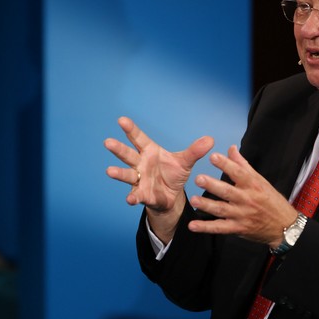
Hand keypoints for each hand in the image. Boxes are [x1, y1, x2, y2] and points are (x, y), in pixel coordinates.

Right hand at [104, 116, 213, 241]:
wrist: (172, 196)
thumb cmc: (173, 174)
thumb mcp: (185, 162)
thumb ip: (195, 151)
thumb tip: (210, 139)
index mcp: (149, 151)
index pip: (138, 138)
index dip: (130, 129)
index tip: (121, 120)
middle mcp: (140, 164)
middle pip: (128, 154)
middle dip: (118, 149)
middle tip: (108, 142)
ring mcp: (139, 179)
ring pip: (127, 175)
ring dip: (118, 173)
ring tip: (110, 171)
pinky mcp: (143, 194)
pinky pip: (136, 195)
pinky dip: (133, 197)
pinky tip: (130, 199)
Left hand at [189, 144, 296, 246]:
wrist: (284, 227)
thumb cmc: (271, 200)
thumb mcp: (261, 181)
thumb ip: (242, 164)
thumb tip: (231, 148)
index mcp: (253, 185)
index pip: (239, 173)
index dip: (226, 165)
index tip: (213, 156)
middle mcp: (247, 199)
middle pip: (228, 192)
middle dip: (212, 185)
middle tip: (198, 178)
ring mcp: (241, 215)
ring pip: (221, 209)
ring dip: (207, 205)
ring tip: (193, 199)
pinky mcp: (237, 228)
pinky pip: (219, 228)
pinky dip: (206, 228)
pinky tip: (193, 225)